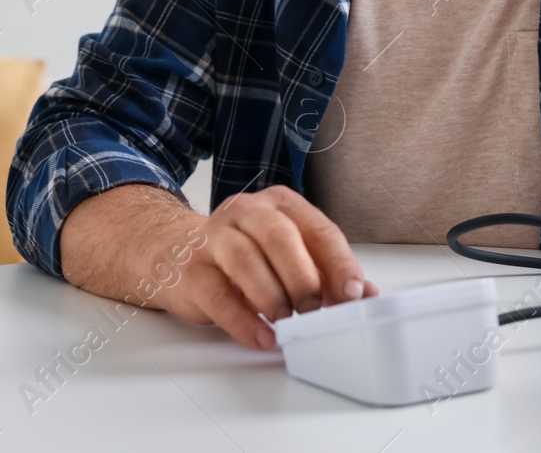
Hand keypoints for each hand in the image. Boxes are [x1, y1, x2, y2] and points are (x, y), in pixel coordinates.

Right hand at [152, 185, 377, 350]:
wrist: (174, 252)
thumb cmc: (242, 255)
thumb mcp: (288, 256)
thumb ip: (327, 272)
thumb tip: (366, 295)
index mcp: (280, 205)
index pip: (318, 229)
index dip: (339, 263)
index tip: (353, 293)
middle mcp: (247, 212)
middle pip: (279, 237)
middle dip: (303, 276)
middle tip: (315, 308)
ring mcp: (214, 237)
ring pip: (245, 259)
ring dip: (273, 296)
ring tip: (288, 322)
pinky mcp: (191, 269)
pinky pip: (218, 294)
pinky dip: (244, 320)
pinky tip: (262, 335)